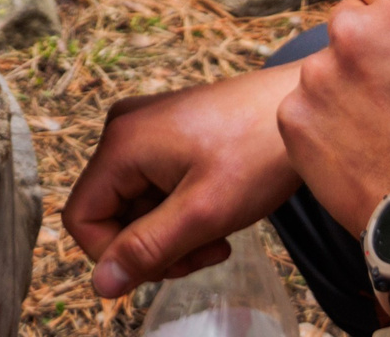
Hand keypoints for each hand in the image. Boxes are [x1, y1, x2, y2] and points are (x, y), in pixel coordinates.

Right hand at [62, 63, 303, 298]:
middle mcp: (124, 130)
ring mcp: (147, 128)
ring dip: (170, 232)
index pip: (81, 218)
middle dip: (151, 245)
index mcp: (121, 144)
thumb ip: (148, 250)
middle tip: (204, 251)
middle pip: (109, 213)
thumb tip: (101, 285)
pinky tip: (217, 211)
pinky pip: (154, 186)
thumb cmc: (260, 151)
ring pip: (134, 204)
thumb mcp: (202, 212)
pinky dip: (180, 210)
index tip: (167, 263)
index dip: (115, 255)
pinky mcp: (169, 132)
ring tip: (217, 234)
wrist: (307, 104)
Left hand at [277, 0, 389, 236]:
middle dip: (363, 50)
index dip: (384, 6)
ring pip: (324, 67)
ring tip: (378, 129)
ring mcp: (317, 73)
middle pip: (346, 22)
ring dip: (341, 88)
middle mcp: (352, 29)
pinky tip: (354, 148)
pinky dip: (321, 124)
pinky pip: (303, 106)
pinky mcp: (292, 114)